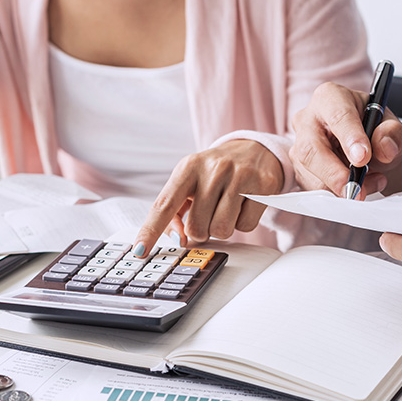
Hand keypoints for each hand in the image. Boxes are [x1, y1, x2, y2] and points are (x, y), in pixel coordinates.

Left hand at [132, 140, 283, 255]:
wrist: (254, 149)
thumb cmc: (215, 172)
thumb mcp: (190, 182)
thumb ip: (175, 211)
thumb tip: (180, 239)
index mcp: (188, 167)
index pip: (164, 204)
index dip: (150, 230)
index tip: (140, 250)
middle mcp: (213, 169)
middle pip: (196, 228)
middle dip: (201, 230)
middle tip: (208, 214)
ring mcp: (239, 176)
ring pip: (221, 231)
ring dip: (221, 229)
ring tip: (225, 209)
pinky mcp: (262, 187)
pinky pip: (246, 228)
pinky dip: (242, 223)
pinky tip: (243, 206)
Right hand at [289, 82, 401, 198]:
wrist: (368, 150)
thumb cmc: (375, 131)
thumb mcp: (391, 128)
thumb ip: (392, 134)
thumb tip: (385, 148)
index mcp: (330, 98)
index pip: (337, 116)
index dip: (350, 138)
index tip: (363, 159)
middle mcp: (307, 119)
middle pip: (311, 148)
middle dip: (334, 173)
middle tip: (356, 190)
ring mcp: (299, 145)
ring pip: (309, 172)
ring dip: (339, 187)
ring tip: (371, 184)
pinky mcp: (299, 169)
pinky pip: (311, 186)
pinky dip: (335, 193)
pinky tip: (358, 187)